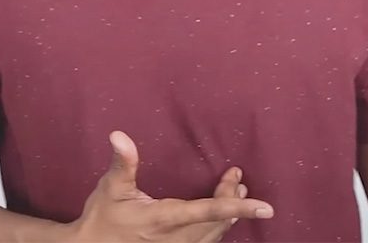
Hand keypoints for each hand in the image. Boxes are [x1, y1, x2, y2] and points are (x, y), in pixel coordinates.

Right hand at [66, 131, 274, 241]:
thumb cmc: (102, 217)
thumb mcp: (110, 187)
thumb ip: (122, 162)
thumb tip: (120, 135)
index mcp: (162, 219)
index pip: (207, 211)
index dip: (237, 207)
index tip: (265, 207)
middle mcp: (175, 238)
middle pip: (218, 221)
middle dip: (233, 198)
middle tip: (236, 175)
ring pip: (216, 234)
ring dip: (231, 212)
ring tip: (238, 188)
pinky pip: (207, 241)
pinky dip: (221, 225)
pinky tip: (226, 214)